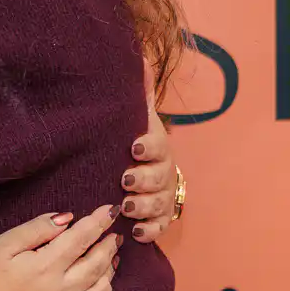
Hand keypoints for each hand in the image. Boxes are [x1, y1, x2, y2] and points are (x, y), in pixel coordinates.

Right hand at [0, 208, 121, 290]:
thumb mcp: (3, 244)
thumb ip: (37, 229)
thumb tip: (68, 219)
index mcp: (45, 266)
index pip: (82, 238)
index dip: (99, 222)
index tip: (110, 211)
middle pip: (96, 265)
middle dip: (108, 246)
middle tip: (115, 236)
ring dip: (110, 275)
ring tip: (112, 262)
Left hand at [119, 101, 179, 242]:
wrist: (148, 171)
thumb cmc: (137, 143)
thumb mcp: (136, 118)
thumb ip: (138, 93)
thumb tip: (140, 57)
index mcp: (157, 147)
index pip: (158, 144)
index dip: (149, 146)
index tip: (134, 147)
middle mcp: (164, 172)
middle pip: (160, 177)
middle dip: (144, 180)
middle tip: (125, 180)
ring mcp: (164, 197)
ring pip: (160, 203)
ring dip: (144, 206)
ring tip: (127, 207)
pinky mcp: (160, 218)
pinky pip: (160, 227)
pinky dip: (149, 231)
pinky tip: (136, 232)